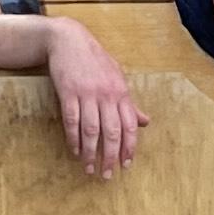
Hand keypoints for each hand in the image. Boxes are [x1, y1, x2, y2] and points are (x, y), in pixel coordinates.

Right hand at [47, 18, 141, 177]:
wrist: (68, 39)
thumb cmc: (94, 61)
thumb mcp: (117, 78)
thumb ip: (129, 103)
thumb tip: (146, 122)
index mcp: (121, 92)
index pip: (130, 126)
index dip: (129, 147)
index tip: (126, 165)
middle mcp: (107, 95)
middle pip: (112, 132)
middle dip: (111, 156)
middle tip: (108, 175)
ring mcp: (87, 94)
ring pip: (91, 130)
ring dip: (90, 152)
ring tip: (89, 169)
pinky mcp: (68, 92)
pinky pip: (72, 121)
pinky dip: (73, 138)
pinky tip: (74, 151)